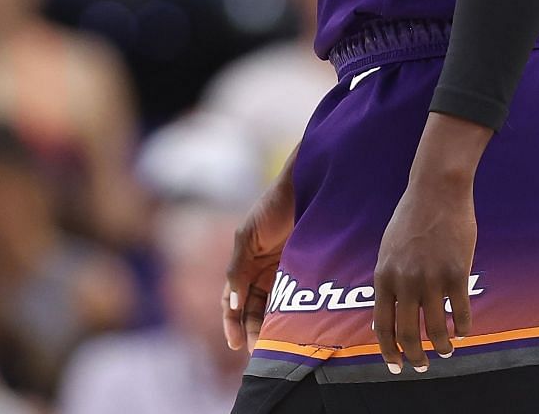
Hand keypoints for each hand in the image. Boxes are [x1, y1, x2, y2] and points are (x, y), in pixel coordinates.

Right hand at [224, 151, 295, 352]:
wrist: (308, 187)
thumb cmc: (273, 207)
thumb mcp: (247, 237)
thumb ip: (238, 270)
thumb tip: (230, 305)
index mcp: (245, 265)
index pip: (233, 302)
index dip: (232, 323)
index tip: (236, 345)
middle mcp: (263, 272)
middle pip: (254, 310)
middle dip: (254, 331)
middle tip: (260, 352)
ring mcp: (285, 273)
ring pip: (275, 309)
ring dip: (272, 328)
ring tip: (277, 347)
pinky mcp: (307, 272)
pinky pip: (296, 299)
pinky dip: (292, 315)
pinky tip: (294, 329)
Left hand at [372, 113, 487, 373]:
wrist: (436, 190)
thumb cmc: (411, 218)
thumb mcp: (388, 250)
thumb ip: (388, 280)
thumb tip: (389, 314)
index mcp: (384, 276)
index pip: (382, 325)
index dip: (389, 350)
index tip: (396, 366)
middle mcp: (405, 281)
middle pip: (408, 333)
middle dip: (415, 356)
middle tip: (422, 366)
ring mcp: (431, 278)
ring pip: (436, 328)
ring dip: (442, 345)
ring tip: (446, 350)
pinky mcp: (457, 273)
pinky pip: (460, 311)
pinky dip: (463, 327)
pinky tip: (463, 331)